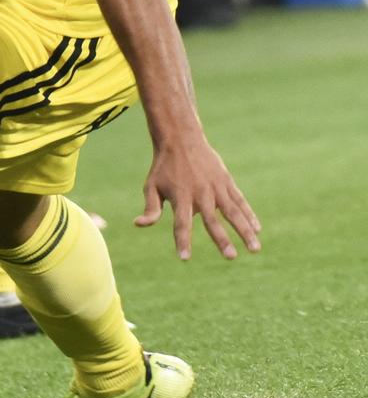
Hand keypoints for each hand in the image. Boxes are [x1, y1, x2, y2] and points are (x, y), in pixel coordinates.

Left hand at [136, 134, 261, 260]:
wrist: (180, 139)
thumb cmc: (163, 167)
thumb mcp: (151, 186)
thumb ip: (151, 208)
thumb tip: (138, 225)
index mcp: (181, 197)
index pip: (181, 223)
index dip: (182, 240)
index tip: (184, 258)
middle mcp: (200, 194)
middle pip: (212, 220)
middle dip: (222, 239)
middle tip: (230, 257)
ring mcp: (216, 187)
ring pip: (233, 212)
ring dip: (245, 231)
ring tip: (255, 249)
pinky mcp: (226, 181)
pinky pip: (240, 200)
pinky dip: (249, 214)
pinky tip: (257, 229)